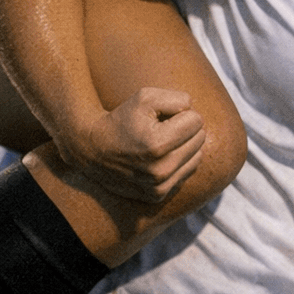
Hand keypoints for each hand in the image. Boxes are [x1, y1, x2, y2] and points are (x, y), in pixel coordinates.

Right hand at [55, 87, 204, 203]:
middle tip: (160, 129)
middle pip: (200, 138)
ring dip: (185, 146)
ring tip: (161, 143)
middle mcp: (160, 171)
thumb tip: (195, 112)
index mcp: (157, 145)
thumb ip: (178, 99)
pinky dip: (179, 162)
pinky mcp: (158, 196)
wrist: (93, 150)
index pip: (196, 121)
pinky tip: (159, 158)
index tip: (162, 117)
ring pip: (198, 156)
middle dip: (184, 129)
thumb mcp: (146, 97)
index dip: (182, 113)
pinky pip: (187, 171)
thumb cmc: (123, 119)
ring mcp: (159, 187)